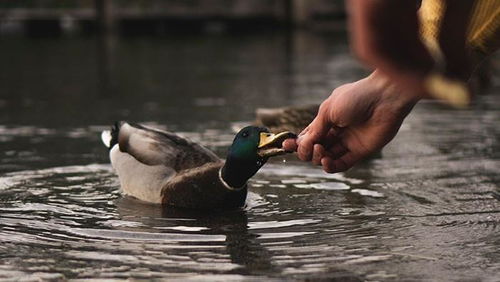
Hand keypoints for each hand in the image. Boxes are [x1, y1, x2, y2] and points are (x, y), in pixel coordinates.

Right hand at [283, 71, 419, 172]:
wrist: (385, 99)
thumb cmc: (357, 98)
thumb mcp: (329, 110)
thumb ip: (316, 129)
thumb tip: (303, 144)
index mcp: (327, 118)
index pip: (308, 135)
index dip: (297, 142)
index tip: (286, 146)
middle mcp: (336, 131)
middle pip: (315, 148)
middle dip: (306, 150)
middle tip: (311, 146)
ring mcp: (348, 142)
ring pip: (326, 157)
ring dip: (317, 157)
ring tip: (319, 151)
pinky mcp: (360, 151)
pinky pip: (342, 164)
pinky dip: (330, 166)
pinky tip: (325, 162)